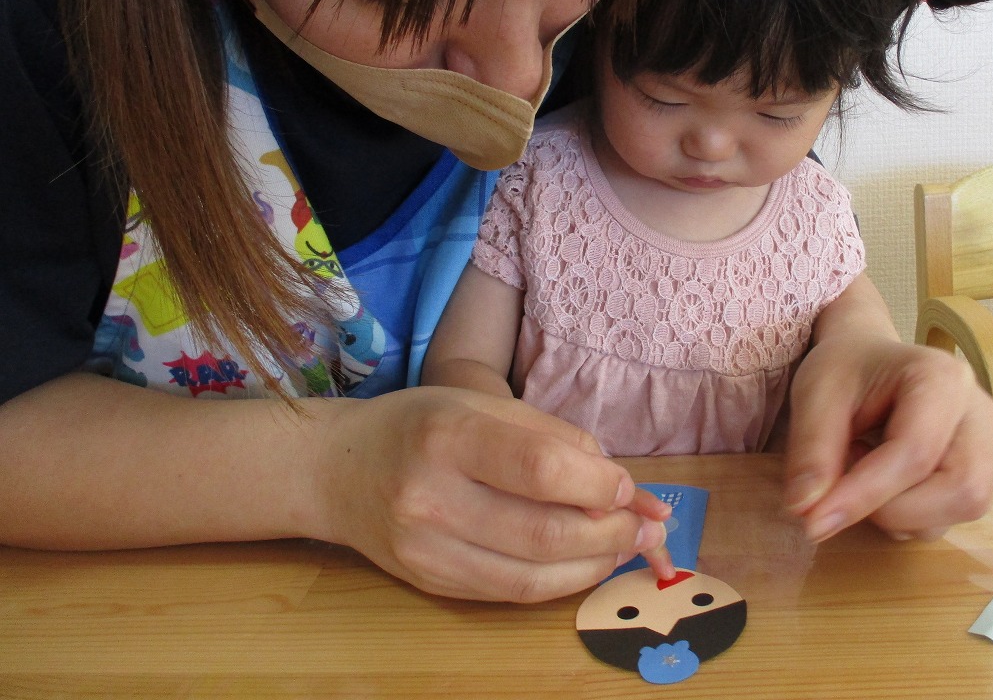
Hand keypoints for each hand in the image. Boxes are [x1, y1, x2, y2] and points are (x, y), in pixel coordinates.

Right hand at [314, 386, 669, 601]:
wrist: (337, 470)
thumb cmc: (421, 425)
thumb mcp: (484, 404)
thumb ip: (557, 438)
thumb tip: (629, 487)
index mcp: (448, 436)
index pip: (541, 469)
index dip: (599, 485)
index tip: (628, 486)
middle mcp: (430, 497)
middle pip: (543, 532)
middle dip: (611, 533)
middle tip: (649, 526)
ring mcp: (425, 550)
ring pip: (531, 577)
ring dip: (595, 566)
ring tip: (627, 547)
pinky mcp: (428, 584)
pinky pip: (509, 593)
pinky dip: (559, 582)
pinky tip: (584, 562)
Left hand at [783, 336, 992, 542]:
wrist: (867, 363)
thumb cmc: (845, 372)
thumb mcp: (815, 397)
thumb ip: (811, 453)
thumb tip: (808, 514)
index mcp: (941, 377)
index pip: (915, 452)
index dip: (865, 494)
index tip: (814, 521)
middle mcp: (978, 412)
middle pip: (961, 491)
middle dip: (895, 509)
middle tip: (845, 482)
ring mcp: (987, 444)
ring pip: (959, 511)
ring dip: (899, 514)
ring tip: (864, 467)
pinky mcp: (979, 472)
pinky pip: (949, 518)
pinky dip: (907, 516)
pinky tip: (884, 480)